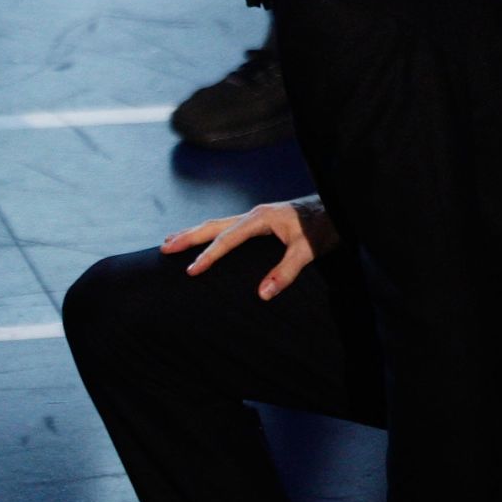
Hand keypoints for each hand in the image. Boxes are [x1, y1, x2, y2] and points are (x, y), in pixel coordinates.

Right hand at [163, 194, 337, 299]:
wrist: (338, 207)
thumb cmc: (324, 226)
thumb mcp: (308, 250)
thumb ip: (285, 271)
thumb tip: (262, 294)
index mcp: (260, 218)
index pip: (227, 239)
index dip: (208, 255)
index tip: (191, 270)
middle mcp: (254, 214)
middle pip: (213, 225)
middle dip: (188, 236)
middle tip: (164, 247)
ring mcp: (256, 216)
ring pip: (217, 223)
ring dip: (194, 232)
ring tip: (171, 240)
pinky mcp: (261, 221)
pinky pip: (227, 226)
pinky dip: (210, 232)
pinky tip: (205, 238)